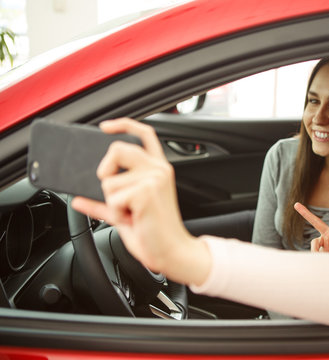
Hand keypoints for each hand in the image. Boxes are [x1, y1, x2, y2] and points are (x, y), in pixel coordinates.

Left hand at [70, 118, 209, 284]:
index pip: (144, 134)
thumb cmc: (154, 233)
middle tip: (117, 194)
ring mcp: (154, 178)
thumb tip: (78, 199)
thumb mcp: (125, 213)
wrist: (171, 251)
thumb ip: (103, 203)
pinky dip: (116, 213)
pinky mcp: (146, 191)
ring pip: (108, 181)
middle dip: (106, 171)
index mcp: (158, 169)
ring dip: (112, 202)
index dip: (123, 124)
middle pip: (117, 149)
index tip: (105, 127)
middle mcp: (158, 169)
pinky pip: (111, 198)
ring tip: (131, 214)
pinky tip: (133, 218)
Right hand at [294, 189, 328, 253]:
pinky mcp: (318, 251)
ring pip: (314, 243)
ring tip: (325, 257)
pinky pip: (313, 251)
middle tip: (296, 204)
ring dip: (317, 249)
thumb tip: (320, 250)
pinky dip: (316, 256)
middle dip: (305, 213)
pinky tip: (324, 260)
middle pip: (316, 222)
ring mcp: (323, 243)